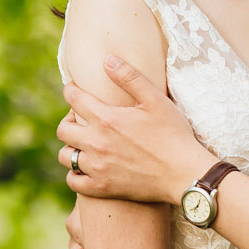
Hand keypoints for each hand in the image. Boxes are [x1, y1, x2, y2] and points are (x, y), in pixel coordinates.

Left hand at [56, 56, 212, 204]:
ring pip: (65, 156)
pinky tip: (87, 168)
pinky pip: (73, 182)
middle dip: (69, 120)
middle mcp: (96, 143)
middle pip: (63, 129)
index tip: (76, 91)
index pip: (73, 99)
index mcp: (106, 119)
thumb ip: (129, 77)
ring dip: (71, 147)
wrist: (184, 173)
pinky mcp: (102, 188)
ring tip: (85, 144)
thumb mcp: (155, 100)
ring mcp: (97, 168)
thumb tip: (106, 59)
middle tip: (82, 119)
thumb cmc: (173, 134)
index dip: (71, 91)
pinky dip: (75, 174)